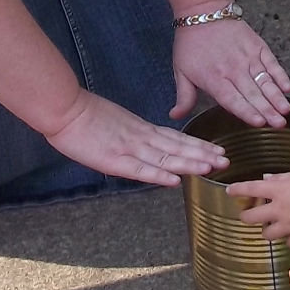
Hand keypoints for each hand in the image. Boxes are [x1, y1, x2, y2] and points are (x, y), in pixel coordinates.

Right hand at [43, 90, 227, 187]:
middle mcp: (140, 138)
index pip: (175, 139)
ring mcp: (129, 148)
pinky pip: (140, 169)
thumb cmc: (82, 115)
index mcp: (140, 129)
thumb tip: (145, 142)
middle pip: (177, 148)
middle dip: (202, 155)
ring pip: (165, 158)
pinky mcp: (114, 160)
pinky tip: (175, 181)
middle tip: (226, 160)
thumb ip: (130, 133)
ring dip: (190, 163)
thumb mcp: (114, 123)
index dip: (197, 146)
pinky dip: (159, 175)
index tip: (216, 150)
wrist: (64, 108)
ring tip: (212, 167)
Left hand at [172, 17, 289, 126]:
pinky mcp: (257, 47)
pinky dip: (280, 75)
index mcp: (214, 79)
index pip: (233, 100)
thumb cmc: (191, 42)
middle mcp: (233, 70)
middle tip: (279, 124)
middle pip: (253, 94)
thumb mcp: (181, 70)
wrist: (203, 11)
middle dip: (268, 110)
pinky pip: (271, 63)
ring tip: (286, 109)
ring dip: (276, 96)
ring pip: (265, 81)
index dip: (247, 112)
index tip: (259, 123)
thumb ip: (184, 96)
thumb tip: (175, 116)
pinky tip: (288, 87)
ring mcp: (247, 57)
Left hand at [226, 169, 289, 246]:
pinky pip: (287, 243)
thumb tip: (267, 177)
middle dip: (246, 217)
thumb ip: (282, 178)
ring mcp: (286, 225)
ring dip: (268, 231)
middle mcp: (277, 209)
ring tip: (272, 228)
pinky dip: (288, 240)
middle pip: (251, 217)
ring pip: (267, 234)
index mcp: (277, 190)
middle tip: (246, 216)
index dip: (238, 190)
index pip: (251, 188)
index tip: (229, 191)